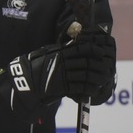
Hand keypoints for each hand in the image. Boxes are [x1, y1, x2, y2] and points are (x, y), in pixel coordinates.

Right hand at [0, 33, 114, 115]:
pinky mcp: (62, 87)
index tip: (101, 51)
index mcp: (60, 52)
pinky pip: (80, 87)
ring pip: (86, 75)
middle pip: (86, 62)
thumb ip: (61, 49)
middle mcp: (62, 63)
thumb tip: (75, 42)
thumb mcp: (48, 52)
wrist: (27, 81)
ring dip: (97, 78)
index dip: (93, 49)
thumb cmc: (37, 65)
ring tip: (102, 80)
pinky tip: (93, 89)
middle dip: (99, 65)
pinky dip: (89, 89)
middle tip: (106, 68)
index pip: (81, 48)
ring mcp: (62, 75)